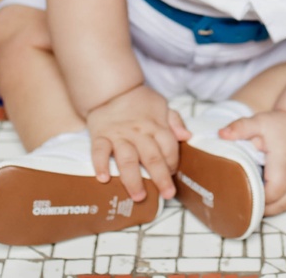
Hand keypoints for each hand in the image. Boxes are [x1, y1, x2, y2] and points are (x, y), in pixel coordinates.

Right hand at [84, 84, 191, 201]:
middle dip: (160, 178)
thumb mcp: (162, 105)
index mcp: (155, 126)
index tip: (174, 174)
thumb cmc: (140, 101)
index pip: (169, 146)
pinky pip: (99, 151)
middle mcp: (139, 132)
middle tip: (167, 195)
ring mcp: (119, 135)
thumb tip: (186, 136)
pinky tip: (103, 179)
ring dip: (133, 179)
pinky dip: (100, 165)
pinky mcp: (100, 136)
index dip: (174, 162)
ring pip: (127, 159)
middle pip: (151, 157)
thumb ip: (175, 121)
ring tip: (138, 197)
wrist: (112, 89)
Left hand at [221, 109, 285, 214]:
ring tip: (262, 200)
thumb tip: (221, 134)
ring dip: (277, 208)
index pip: (276, 188)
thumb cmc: (279, 125)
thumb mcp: (258, 121)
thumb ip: (240, 127)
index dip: (261, 197)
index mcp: (284, 157)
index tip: (248, 194)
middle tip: (250, 201)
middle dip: (266, 207)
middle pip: (285, 201)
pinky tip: (282, 199)